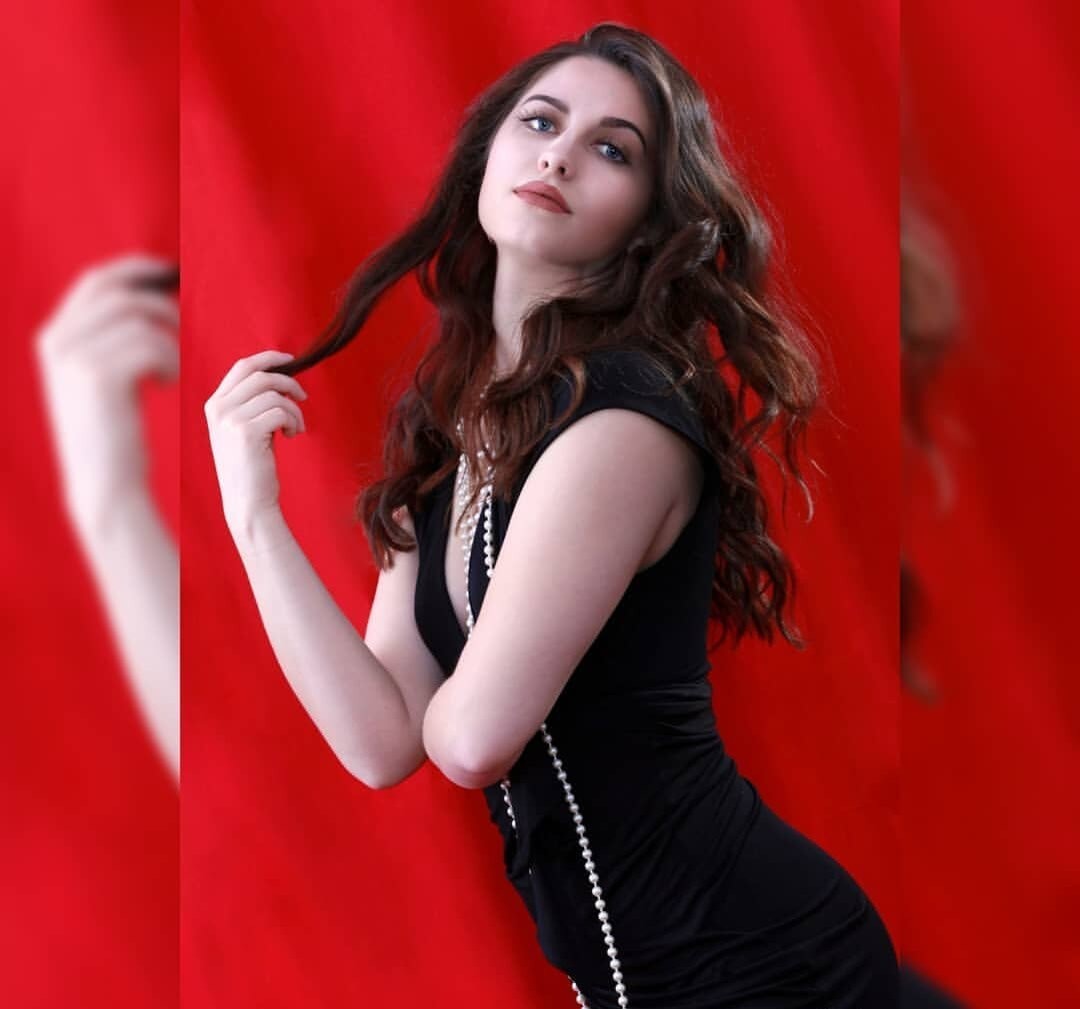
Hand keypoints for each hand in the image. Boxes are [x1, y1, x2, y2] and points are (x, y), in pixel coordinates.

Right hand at [34, 253, 178, 533]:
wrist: (106, 482)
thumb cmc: (115, 434)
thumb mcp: (102, 380)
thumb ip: (110, 341)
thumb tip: (146, 302)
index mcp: (55, 338)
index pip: (96, 281)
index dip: (135, 269)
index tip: (169, 272)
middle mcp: (57, 341)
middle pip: (117, 291)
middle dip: (157, 299)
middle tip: (183, 320)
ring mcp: (74, 356)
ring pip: (140, 319)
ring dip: (168, 341)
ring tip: (170, 372)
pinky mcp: (99, 375)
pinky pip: (151, 344)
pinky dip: (169, 360)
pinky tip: (167, 384)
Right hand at [204, 349, 307, 537]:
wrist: (248, 501)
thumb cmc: (252, 466)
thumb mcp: (243, 428)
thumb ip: (251, 402)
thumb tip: (280, 376)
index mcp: (215, 404)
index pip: (242, 366)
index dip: (268, 358)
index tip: (290, 359)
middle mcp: (218, 408)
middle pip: (261, 376)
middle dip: (289, 383)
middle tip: (303, 398)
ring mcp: (230, 419)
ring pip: (275, 395)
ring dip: (294, 410)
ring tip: (295, 428)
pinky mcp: (246, 432)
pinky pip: (281, 411)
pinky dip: (294, 421)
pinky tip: (292, 435)